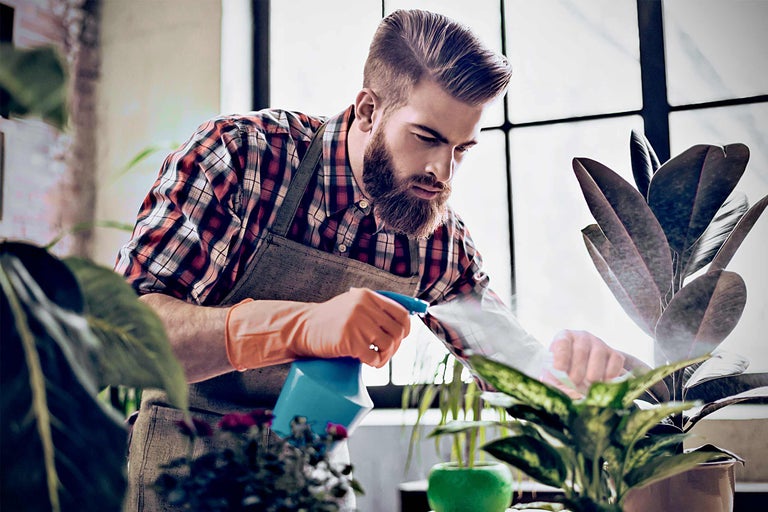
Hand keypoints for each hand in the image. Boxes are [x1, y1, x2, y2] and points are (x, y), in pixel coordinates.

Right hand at [225, 288, 410, 369]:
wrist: (301, 328)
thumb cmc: (328, 320)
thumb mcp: (352, 305)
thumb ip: (373, 309)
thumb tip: (403, 322)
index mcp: (368, 296)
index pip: (401, 313)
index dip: (405, 328)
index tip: (401, 337)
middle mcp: (364, 307)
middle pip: (398, 331)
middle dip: (395, 346)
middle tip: (385, 352)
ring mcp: (357, 324)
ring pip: (389, 345)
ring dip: (386, 357)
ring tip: (377, 359)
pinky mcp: (350, 342)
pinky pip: (375, 357)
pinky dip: (375, 363)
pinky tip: (368, 362)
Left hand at [542, 329, 624, 397]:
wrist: (581, 373)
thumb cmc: (562, 374)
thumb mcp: (554, 378)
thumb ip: (558, 386)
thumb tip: (574, 395)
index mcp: (564, 338)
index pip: (562, 343)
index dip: (561, 357)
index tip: (560, 371)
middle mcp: (582, 337)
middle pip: (581, 350)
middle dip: (578, 369)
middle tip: (575, 383)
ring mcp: (599, 344)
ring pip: (599, 354)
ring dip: (594, 371)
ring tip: (590, 383)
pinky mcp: (614, 353)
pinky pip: (616, 360)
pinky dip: (611, 372)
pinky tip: (605, 382)